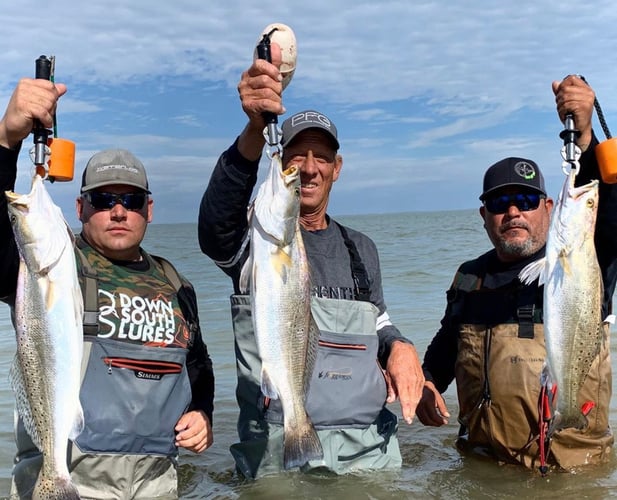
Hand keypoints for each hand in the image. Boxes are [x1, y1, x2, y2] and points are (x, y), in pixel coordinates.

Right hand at [0, 78, 66, 149]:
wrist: (12, 128)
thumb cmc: (25, 115)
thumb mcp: (39, 102)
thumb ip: (51, 94)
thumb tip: (63, 87)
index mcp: (27, 82)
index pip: (50, 86)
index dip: (53, 98)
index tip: (46, 106)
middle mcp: (24, 87)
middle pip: (51, 96)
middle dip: (51, 108)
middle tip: (43, 114)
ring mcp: (22, 96)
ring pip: (48, 104)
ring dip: (48, 115)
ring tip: (41, 119)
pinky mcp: (23, 106)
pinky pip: (44, 113)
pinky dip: (46, 121)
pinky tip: (43, 123)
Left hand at [174, 410, 212, 453]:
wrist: (201, 420)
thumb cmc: (194, 418)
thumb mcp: (187, 416)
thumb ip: (182, 422)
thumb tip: (178, 428)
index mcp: (202, 422)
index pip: (194, 431)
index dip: (185, 435)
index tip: (177, 437)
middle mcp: (207, 430)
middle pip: (196, 440)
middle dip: (184, 443)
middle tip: (177, 442)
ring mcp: (209, 437)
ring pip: (197, 447)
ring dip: (187, 447)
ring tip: (182, 443)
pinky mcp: (209, 443)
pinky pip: (199, 450)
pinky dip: (192, 449)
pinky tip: (188, 445)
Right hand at [236, 42, 284, 160]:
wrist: (263, 121)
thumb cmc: (268, 98)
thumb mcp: (272, 80)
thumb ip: (274, 64)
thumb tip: (275, 45)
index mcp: (249, 74)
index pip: (259, 64)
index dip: (272, 70)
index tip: (278, 78)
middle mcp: (243, 83)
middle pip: (266, 80)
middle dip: (277, 88)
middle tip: (279, 95)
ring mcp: (244, 95)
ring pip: (268, 92)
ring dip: (277, 99)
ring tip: (277, 104)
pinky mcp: (247, 106)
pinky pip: (266, 103)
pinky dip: (276, 107)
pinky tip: (280, 109)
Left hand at [384, 340, 424, 423]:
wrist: (405, 350)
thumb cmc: (394, 361)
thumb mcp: (389, 374)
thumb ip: (390, 388)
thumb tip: (389, 400)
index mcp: (403, 380)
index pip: (405, 398)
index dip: (406, 409)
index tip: (407, 419)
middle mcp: (412, 381)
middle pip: (413, 400)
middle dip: (411, 411)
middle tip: (409, 421)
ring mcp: (418, 380)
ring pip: (418, 396)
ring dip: (414, 406)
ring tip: (411, 416)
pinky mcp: (421, 379)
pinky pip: (420, 391)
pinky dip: (417, 399)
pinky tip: (415, 405)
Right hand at [415, 381, 449, 425]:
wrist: (420, 386)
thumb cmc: (431, 391)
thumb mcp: (438, 397)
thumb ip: (443, 407)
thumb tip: (447, 416)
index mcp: (427, 401)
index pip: (433, 416)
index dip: (440, 421)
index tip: (446, 422)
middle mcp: (420, 406)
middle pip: (428, 420)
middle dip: (436, 424)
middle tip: (442, 423)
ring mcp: (416, 408)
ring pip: (424, 421)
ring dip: (432, 424)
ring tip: (438, 422)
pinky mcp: (414, 410)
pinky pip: (421, 419)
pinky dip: (427, 421)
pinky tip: (432, 419)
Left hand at [552, 75, 594, 150]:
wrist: (580, 129)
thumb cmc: (574, 115)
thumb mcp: (567, 101)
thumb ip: (561, 92)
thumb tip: (555, 83)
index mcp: (586, 89)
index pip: (571, 78)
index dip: (562, 85)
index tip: (561, 94)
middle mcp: (588, 92)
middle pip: (565, 88)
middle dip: (559, 99)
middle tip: (562, 107)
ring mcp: (586, 99)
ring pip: (564, 98)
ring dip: (560, 107)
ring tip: (565, 112)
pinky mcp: (583, 107)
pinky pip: (566, 106)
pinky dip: (562, 112)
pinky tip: (566, 116)